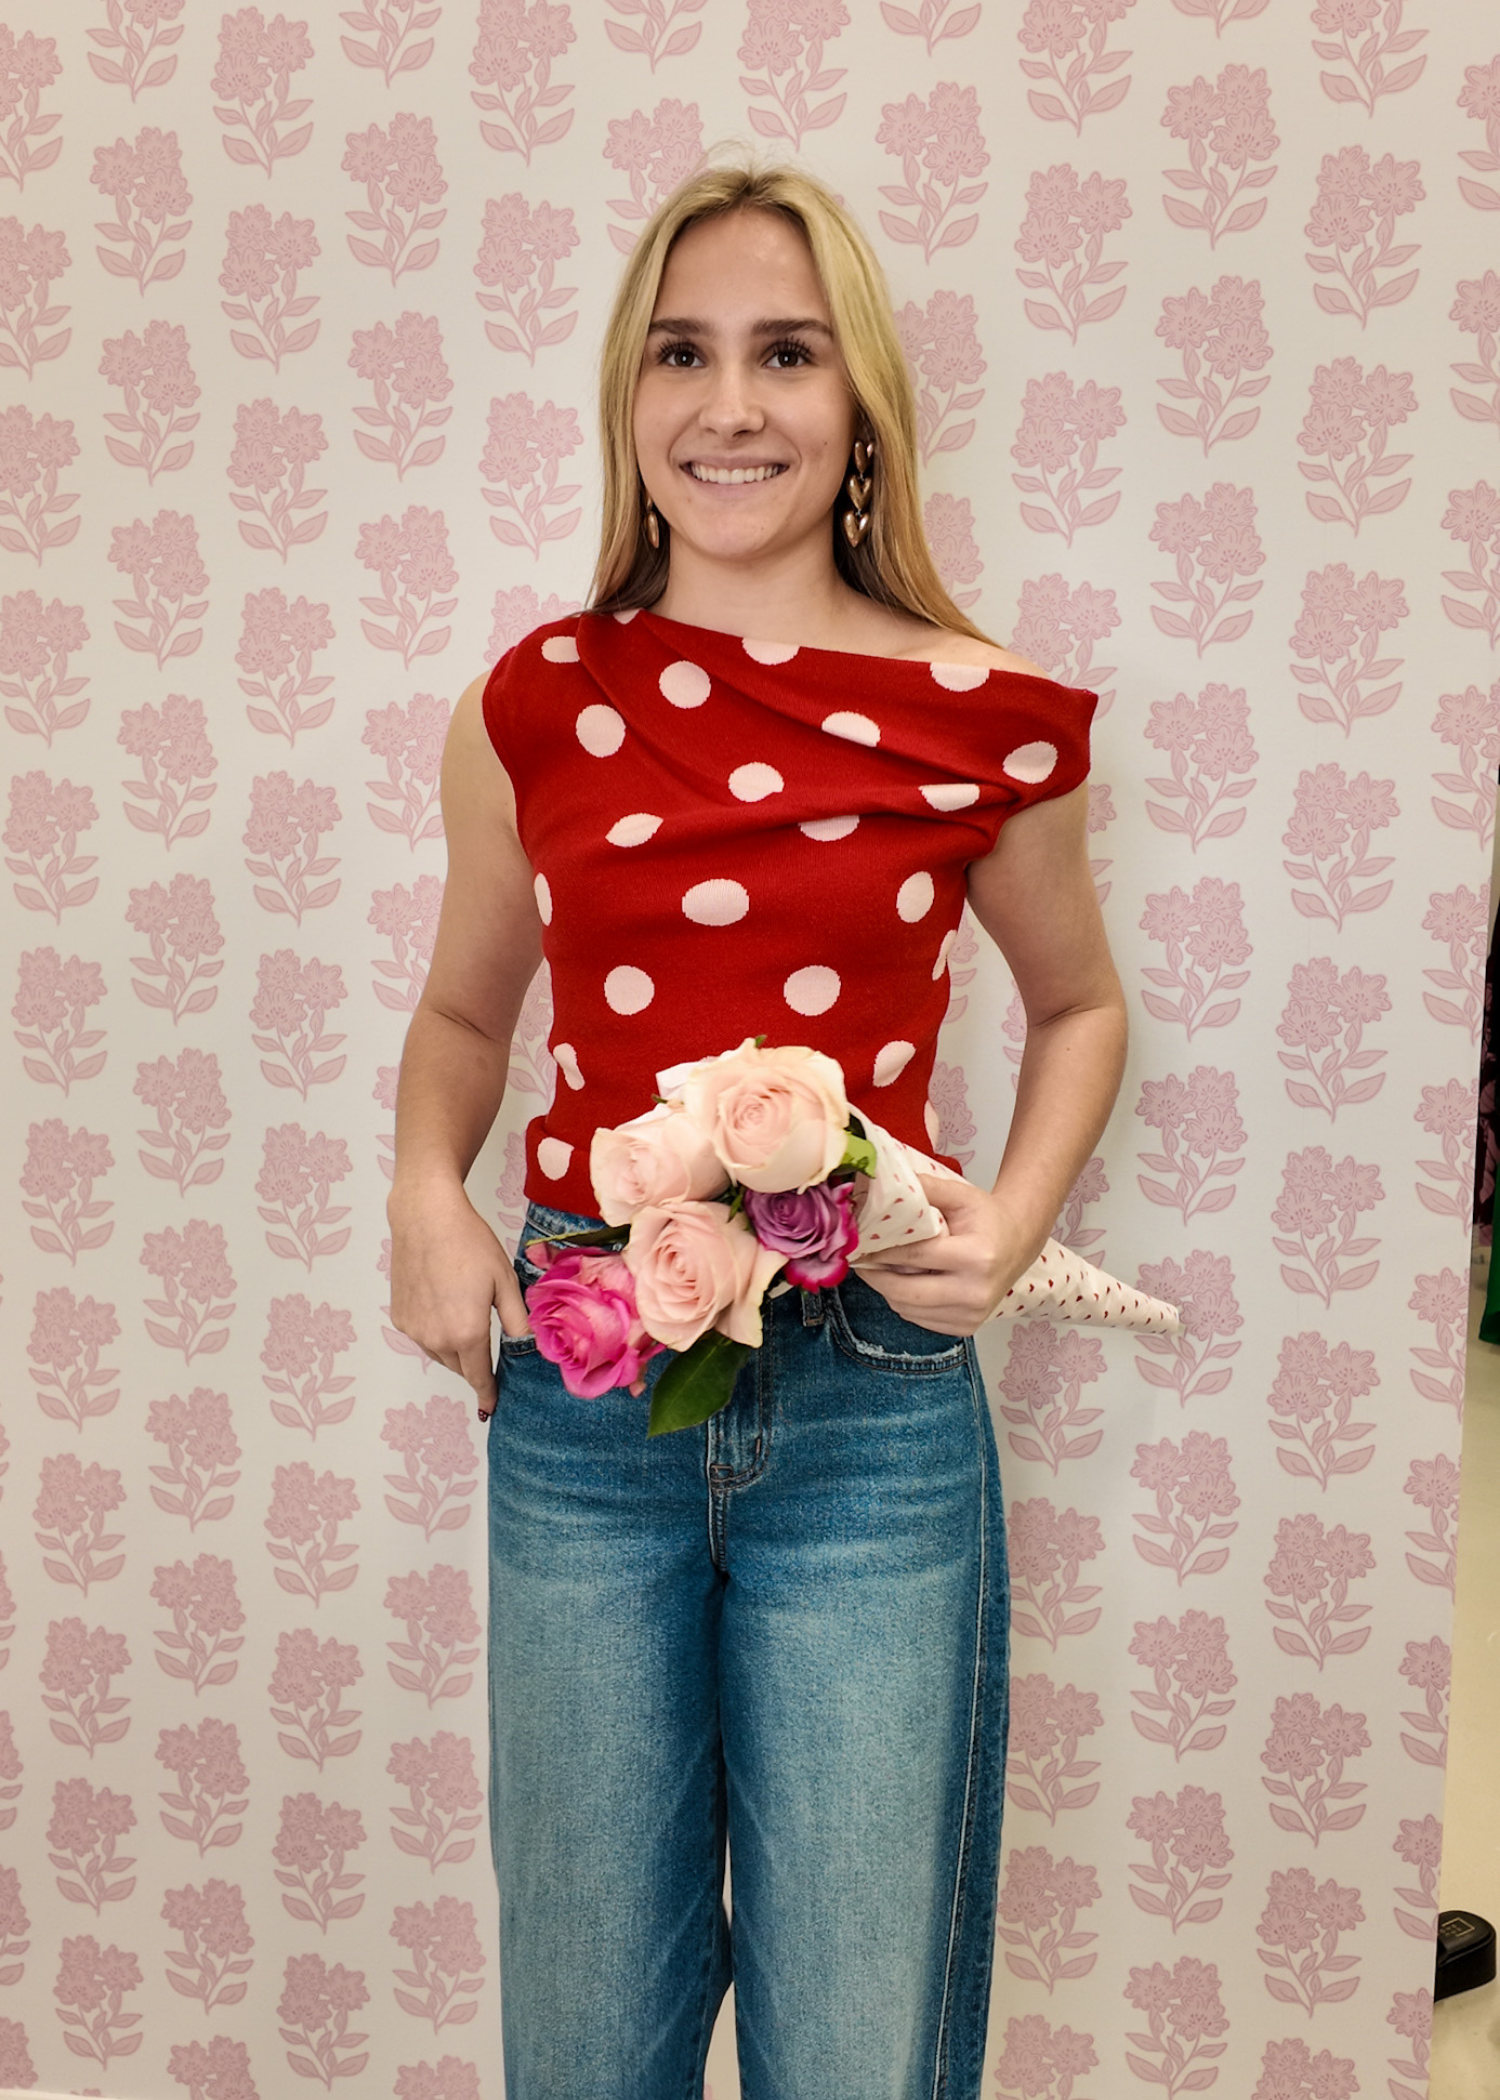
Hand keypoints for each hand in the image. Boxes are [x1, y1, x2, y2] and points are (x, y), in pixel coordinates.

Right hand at [387, 1180, 530, 1418]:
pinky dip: (435, 1332)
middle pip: (459, 1366)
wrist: (426, 1217)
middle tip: (487, 1344)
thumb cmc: (470, 1244)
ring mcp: (414, 1328)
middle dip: (474, 1364)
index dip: (487, 1393)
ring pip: (439, 1353)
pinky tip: (443, 1304)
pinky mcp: (399, 1316)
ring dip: (454, 1348)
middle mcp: (436, 1338)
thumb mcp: (505, 1281)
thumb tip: (527, 1345)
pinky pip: (422, 1336)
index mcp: (467, 1333)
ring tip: (464, 1315)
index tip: (490, 1406)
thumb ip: (517, 1320)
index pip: (479, 1376)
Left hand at [852, 1172, 1032, 1335]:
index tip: (861, 1246)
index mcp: (976, 1257)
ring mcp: (972, 1314)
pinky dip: (905, 1304)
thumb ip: (926, 1188)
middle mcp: (976, 1291)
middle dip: (877, 1277)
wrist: (1018, 1244)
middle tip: (861, 1262)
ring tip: (879, 1271)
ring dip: (888, 1292)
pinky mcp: (967, 1327)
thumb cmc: (987, 1219)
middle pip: (907, 1293)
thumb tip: (886, 1185)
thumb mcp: (961, 1195)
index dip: (882, 1252)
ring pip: (909, 1310)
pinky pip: (920, 1320)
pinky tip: (904, 1284)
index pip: (915, 1257)